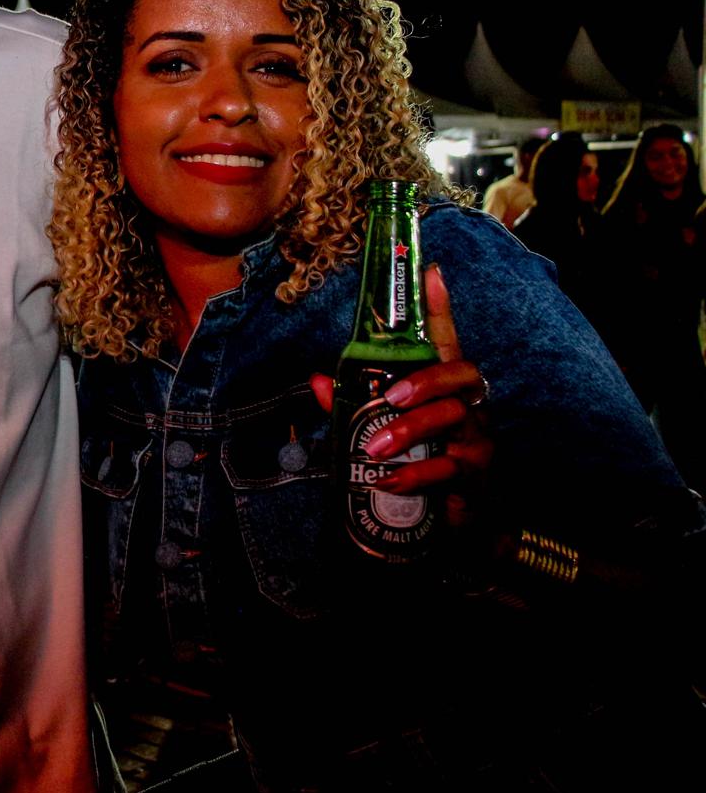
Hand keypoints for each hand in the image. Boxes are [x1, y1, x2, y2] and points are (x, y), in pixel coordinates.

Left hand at [310, 264, 493, 526]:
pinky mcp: (476, 476)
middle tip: (390, 397)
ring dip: (410, 431)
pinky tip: (388, 481)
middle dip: (426, 382)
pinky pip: (450, 469)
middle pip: (460, 376)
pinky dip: (415, 476)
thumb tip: (316, 380)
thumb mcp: (377, 430)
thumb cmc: (414, 462)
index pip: (445, 340)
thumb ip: (349, 404)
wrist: (449, 521)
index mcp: (442, 387)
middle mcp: (467, 405)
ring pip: (454, 420)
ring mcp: (477, 439)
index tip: (429, 271)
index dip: (440, 308)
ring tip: (374, 449)